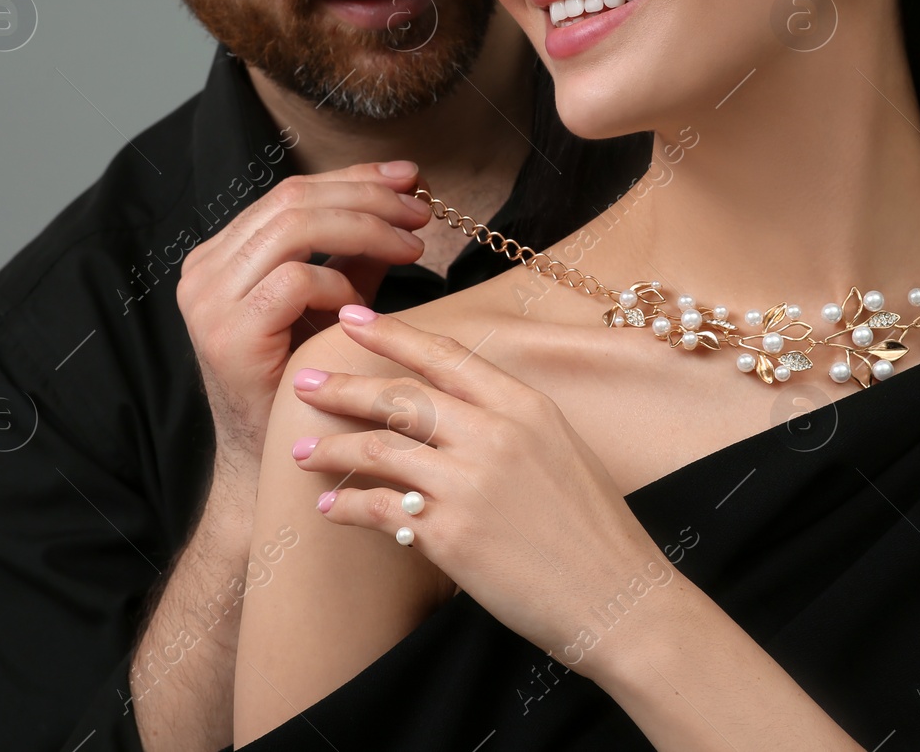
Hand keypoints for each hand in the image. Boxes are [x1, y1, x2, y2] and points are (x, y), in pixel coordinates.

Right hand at [177, 163, 431, 478]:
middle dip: (367, 197)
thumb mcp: (331, 304)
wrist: (269, 460)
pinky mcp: (230, 334)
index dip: (355, 178)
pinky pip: (295, 282)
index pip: (291, 192)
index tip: (409, 177)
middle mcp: (206, 270)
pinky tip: (367, 304)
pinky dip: (340, 284)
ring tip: (413, 244)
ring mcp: (210, 301)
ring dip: (366, 229)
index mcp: (223, 255)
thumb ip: (356, 256)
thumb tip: (405, 203)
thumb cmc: (302, 382)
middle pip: (293, 199)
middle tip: (421, 210)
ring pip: (295, 228)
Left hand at [288, 304, 666, 675]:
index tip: (353, 320)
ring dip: (332, 449)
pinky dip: (348, 507)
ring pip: (381, 449)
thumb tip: (458, 410)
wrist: (618, 598)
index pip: (446, 357)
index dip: (393, 335)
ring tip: (301, 453)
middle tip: (304, 383)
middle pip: (402, 397)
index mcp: (526, 407)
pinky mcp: (452, 535)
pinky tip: (330, 508)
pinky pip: (382, 509)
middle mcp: (496, 435)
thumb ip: (511, 422)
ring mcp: (472, 483)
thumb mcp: (563, 450)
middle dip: (344, 388)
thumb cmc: (594, 529)